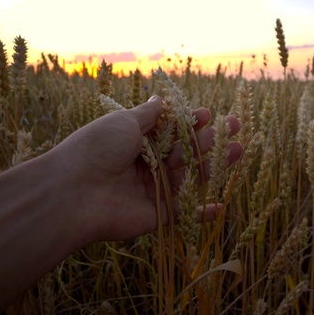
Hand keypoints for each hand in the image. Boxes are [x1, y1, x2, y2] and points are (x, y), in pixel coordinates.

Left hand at [52, 95, 240, 241]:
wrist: (75, 191)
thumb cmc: (97, 148)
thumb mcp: (123, 121)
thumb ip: (147, 115)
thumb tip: (160, 99)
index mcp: (137, 142)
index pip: (171, 131)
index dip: (190, 122)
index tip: (208, 114)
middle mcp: (146, 165)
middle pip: (185, 153)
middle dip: (209, 140)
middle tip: (234, 127)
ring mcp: (153, 190)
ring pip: (190, 177)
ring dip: (213, 166)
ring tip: (238, 151)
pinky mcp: (157, 215)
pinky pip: (184, 213)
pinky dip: (201, 212)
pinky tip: (220, 205)